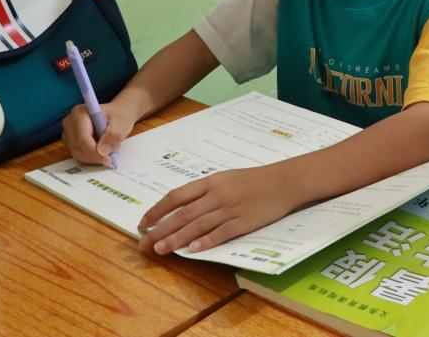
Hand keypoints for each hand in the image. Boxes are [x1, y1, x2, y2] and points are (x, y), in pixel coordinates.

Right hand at [62, 99, 139, 165]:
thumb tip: (102, 151)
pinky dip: (92, 157)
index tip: (108, 159)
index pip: (82, 138)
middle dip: (95, 156)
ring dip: (94, 158)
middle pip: (77, 147)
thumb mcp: (121, 123)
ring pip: (77, 153)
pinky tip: (103, 151)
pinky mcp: (71, 141)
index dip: (94, 152)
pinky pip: (79, 155)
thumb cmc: (119, 115)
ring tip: (110, 149)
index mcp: (80, 113)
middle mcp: (70, 122)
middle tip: (112, 157)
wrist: (118, 113)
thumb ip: (113, 136)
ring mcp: (68, 132)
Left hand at [138, 165, 300, 255]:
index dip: (157, 210)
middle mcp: (217, 194)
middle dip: (160, 229)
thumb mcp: (227, 178)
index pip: (177, 196)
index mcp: (211, 181)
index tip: (144, 222)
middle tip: (144, 243)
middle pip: (183, 213)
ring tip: (161, 250)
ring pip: (198, 225)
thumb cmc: (255, 180)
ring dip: (177, 238)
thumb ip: (206, 190)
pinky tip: (193, 250)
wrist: (284, 182)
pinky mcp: (244, 222)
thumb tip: (181, 207)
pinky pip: (222, 233)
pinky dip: (206, 241)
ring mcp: (230, 208)